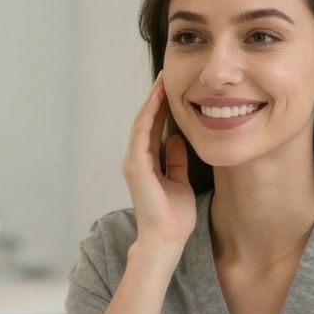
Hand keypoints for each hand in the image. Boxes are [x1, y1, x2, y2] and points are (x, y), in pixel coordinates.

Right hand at [122, 74, 195, 253]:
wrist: (166, 238)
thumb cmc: (173, 216)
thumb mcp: (179, 181)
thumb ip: (175, 161)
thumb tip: (177, 140)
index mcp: (146, 163)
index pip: (153, 128)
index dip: (161, 107)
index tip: (172, 88)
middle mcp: (136, 159)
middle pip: (145, 120)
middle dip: (156, 97)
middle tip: (166, 75)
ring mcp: (134, 162)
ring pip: (141, 123)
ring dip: (152, 101)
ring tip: (163, 81)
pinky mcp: (136, 167)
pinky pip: (142, 134)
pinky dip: (149, 116)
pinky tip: (159, 100)